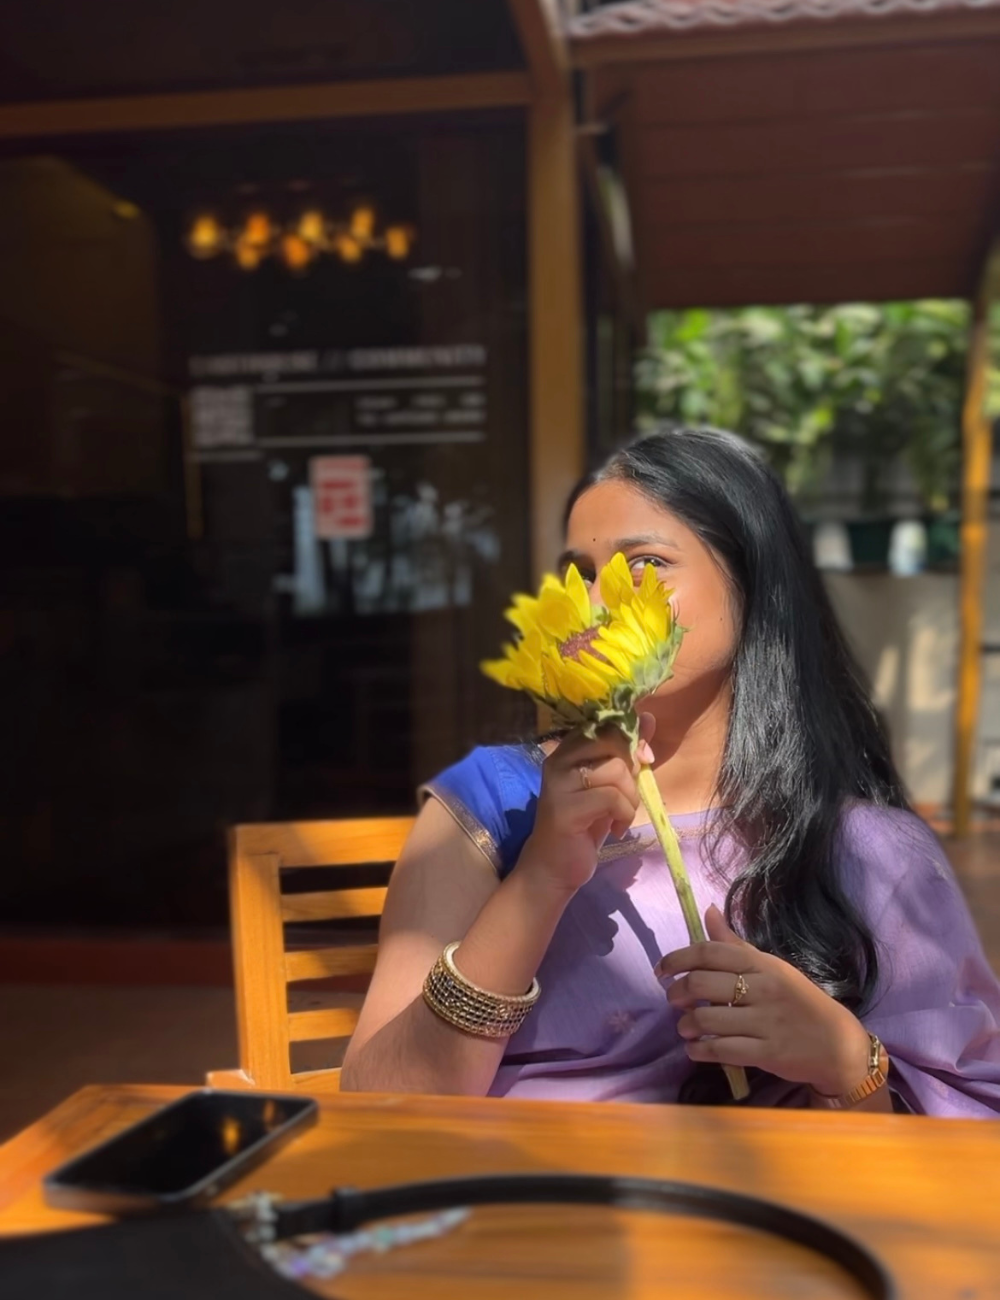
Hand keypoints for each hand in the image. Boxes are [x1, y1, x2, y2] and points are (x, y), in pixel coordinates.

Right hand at [517, 716, 655, 895]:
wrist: (553, 868)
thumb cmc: (583, 825)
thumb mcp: (610, 785)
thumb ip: (626, 753)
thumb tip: (648, 719)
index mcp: (568, 749)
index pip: (606, 724)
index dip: (630, 739)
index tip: (640, 763)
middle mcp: (559, 759)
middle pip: (614, 742)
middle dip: (632, 771)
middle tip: (626, 797)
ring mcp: (559, 782)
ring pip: (617, 770)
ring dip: (630, 798)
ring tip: (620, 816)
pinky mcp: (565, 808)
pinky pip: (612, 798)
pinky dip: (624, 815)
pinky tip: (616, 829)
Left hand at [656, 904, 872, 1096]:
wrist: (838, 1044)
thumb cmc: (800, 1001)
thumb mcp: (771, 967)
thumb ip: (735, 944)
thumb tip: (707, 911)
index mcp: (762, 964)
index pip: (709, 952)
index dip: (677, 958)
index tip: (662, 969)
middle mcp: (763, 989)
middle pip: (701, 984)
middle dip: (677, 993)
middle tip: (673, 1000)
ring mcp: (765, 1023)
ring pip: (707, 1020)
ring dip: (686, 1026)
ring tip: (686, 1028)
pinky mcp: (767, 1054)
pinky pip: (721, 1050)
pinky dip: (699, 1051)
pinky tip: (696, 1049)